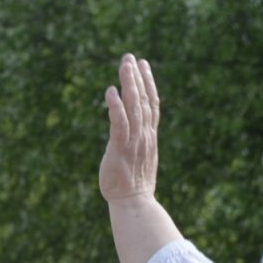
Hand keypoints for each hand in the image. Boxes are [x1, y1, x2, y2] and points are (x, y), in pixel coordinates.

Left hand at [99, 54, 159, 203]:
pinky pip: (120, 125)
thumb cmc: (133, 186)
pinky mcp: (120, 150)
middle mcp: (144, 136)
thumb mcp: (139, 159)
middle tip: (130, 57)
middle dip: (137, 77)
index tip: (143, 65)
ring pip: (134, 108)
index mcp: (149, 137)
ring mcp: (134, 142)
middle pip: (143, 101)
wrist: (134, 205)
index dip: (148, 83)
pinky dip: (116, 107)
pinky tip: (111, 91)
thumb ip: (136, 142)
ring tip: (125, 65)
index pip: (152, 105)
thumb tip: (130, 134)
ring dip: (130, 85)